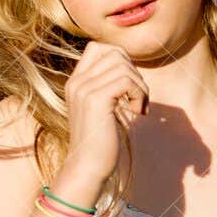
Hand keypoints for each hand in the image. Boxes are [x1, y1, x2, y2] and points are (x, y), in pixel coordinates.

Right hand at [62, 40, 149, 187]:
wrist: (87, 168)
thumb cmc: (99, 144)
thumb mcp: (101, 109)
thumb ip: (108, 88)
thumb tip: (131, 70)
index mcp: (76, 82)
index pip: (97, 48)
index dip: (120, 59)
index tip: (127, 85)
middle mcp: (76, 82)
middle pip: (115, 53)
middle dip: (134, 72)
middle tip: (137, 97)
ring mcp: (84, 89)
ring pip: (124, 66)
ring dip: (140, 86)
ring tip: (139, 107)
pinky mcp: (96, 100)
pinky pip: (127, 81)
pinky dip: (140, 94)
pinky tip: (138, 112)